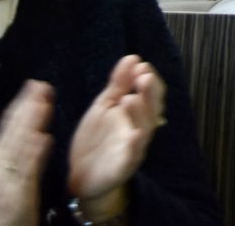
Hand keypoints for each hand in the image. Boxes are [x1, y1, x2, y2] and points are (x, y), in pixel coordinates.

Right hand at [0, 81, 51, 225]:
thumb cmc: (11, 202)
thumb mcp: (22, 174)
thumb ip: (31, 156)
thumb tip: (42, 134)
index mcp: (4, 157)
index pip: (12, 126)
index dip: (23, 104)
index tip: (35, 84)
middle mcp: (2, 164)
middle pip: (14, 130)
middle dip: (26, 106)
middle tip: (39, 83)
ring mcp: (8, 177)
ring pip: (18, 144)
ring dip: (29, 123)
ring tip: (42, 101)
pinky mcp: (16, 193)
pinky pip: (26, 171)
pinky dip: (34, 154)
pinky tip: (45, 138)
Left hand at [66, 55, 166, 218]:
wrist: (82, 176)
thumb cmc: (97, 138)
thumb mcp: (105, 107)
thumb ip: (118, 84)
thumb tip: (132, 57)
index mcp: (136, 113)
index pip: (150, 92)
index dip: (148, 78)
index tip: (140, 65)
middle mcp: (140, 128)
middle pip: (152, 108)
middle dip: (150, 92)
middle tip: (144, 76)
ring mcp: (134, 147)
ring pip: (144, 129)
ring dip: (141, 114)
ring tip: (130, 98)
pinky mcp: (124, 166)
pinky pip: (133, 155)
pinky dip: (136, 145)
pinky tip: (135, 135)